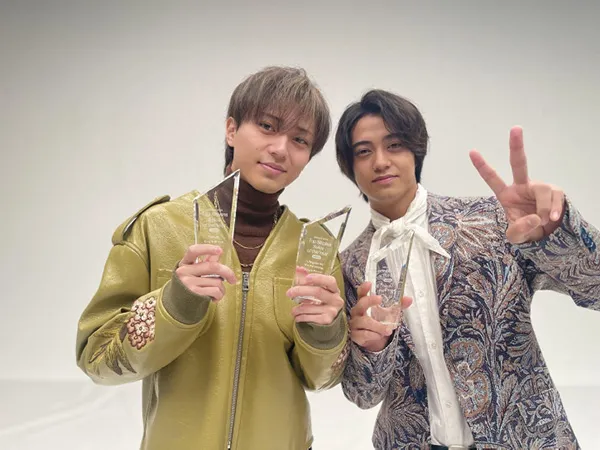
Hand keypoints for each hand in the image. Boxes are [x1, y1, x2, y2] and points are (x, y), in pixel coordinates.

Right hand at [175, 244, 236, 300]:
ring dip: (222, 288)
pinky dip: (219, 295)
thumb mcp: (193, 272)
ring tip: (217, 292)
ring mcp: (188, 282)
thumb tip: (218, 253)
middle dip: (227, 273)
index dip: (207, 248)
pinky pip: (215, 291)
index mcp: (184, 262)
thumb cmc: (189, 286)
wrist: (178, 305)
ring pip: (217, 281)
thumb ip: (205, 262)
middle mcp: (184, 271)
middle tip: (233, 279)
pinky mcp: (194, 293)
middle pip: (212, 266)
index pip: (193, 250)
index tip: (220, 250)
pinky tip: (214, 298)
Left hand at [287, 267, 343, 324]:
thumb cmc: (322, 301)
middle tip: (289, 293)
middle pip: (317, 292)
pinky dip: (300, 317)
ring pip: (310, 307)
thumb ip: (308, 278)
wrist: (329, 319)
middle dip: (300, 291)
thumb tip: (299, 268)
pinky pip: (310, 317)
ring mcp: (332, 311)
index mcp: (334, 289)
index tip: (306, 277)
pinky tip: (297, 317)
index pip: (330, 281)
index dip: (318, 278)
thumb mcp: (319, 289)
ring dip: (298, 308)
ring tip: (293, 310)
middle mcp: (336, 299)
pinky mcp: (327, 320)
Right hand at [350, 282, 411, 352]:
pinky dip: (374, 335)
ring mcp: (355, 323)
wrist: (375, 340)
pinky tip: (379, 336)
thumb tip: (409, 299)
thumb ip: (399, 306)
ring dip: (378, 326)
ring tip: (388, 330)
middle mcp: (357, 312)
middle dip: (370, 300)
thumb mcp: (390, 314)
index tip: (369, 283)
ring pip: (364, 322)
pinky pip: (364, 334)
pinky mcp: (355, 335)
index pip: (361, 294)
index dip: (364, 288)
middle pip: (360, 304)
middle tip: (380, 299)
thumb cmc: (380, 322)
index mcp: (364, 304)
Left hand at [470, 126, 564, 243]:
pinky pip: (556, 198)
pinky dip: (553, 210)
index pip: (492, 179)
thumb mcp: (516, 236)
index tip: (471, 151)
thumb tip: (534, 217)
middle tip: (515, 128)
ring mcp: (539, 187)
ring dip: (543, 208)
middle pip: (519, 163)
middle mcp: (522, 186)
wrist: (546, 235)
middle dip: (516, 145)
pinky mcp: (555, 191)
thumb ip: (519, 230)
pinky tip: (551, 218)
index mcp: (506, 194)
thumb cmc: (526, 230)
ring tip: (543, 220)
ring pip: (543, 190)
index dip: (482, 166)